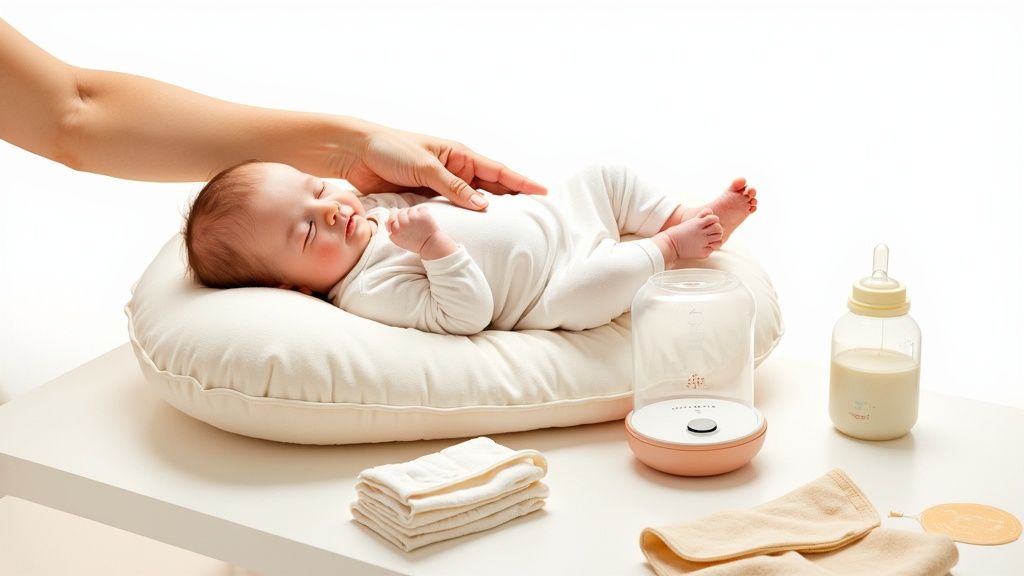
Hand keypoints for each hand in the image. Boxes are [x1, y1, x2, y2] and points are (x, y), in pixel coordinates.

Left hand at [343, 124, 546, 210]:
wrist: (355, 153)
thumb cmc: (390, 150)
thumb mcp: (426, 167)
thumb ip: (454, 188)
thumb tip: (484, 207)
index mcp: (458, 155)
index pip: (498, 171)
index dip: (521, 183)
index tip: (543, 192)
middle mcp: (453, 170)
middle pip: (490, 189)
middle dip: (512, 201)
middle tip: (534, 216)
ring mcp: (440, 186)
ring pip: (471, 204)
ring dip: (487, 215)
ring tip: (510, 229)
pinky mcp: (424, 199)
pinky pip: (449, 212)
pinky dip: (461, 222)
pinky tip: (472, 234)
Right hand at [387, 206, 456, 259]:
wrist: (431, 246)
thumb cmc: (415, 244)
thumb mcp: (399, 240)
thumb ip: (392, 231)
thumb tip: (387, 221)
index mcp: (396, 230)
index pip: (391, 217)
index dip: (395, 218)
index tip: (399, 222)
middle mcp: (403, 223)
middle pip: (401, 212)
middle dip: (405, 216)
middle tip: (411, 223)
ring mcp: (413, 218)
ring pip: (410, 210)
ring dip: (414, 214)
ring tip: (418, 223)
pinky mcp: (423, 214)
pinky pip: (420, 208)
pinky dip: (423, 212)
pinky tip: (424, 220)